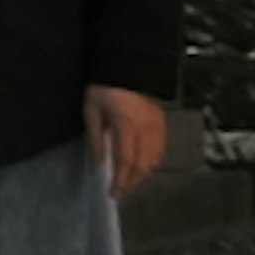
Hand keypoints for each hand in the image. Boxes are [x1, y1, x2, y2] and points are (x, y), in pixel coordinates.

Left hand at [87, 84, 172, 200]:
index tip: (113, 193)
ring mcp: (157, 123)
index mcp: (126, 124)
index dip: (120, 181)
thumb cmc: (107, 83)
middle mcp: (145, 127)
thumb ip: (96, 138)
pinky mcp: (162, 120)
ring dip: (143, 174)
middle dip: (132, 183)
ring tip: (131, 182)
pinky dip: (153, 161)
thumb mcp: (92, 110)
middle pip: (143, 165)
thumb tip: (99, 163)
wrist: (128, 61)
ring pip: (155, 158)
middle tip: (122, 192)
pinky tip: (144, 165)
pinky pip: (161, 147)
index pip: (125, 162)